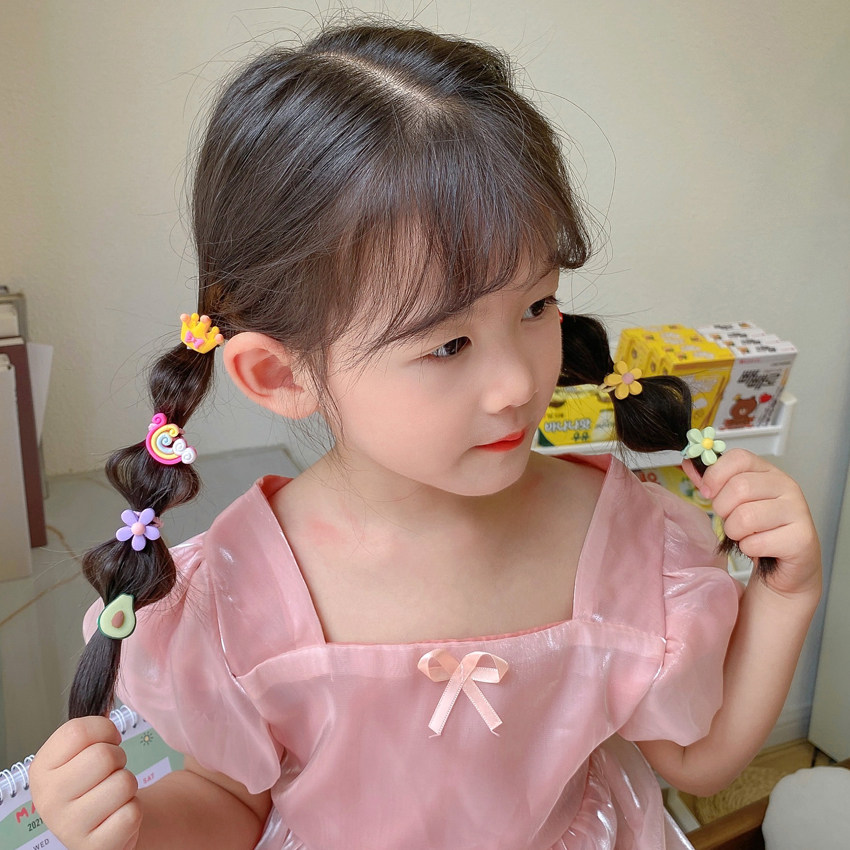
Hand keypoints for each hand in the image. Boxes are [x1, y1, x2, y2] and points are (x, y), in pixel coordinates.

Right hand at [29, 716, 140, 849]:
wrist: (105, 825)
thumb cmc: (96, 780)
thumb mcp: (83, 752)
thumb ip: (92, 726)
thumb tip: (106, 682)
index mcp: (41, 768)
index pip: (79, 731)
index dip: (105, 731)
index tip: (107, 741)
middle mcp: (47, 799)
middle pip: (103, 756)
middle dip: (118, 759)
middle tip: (110, 772)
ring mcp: (68, 827)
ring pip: (123, 783)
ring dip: (127, 785)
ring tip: (113, 795)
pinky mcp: (95, 847)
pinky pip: (131, 812)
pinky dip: (133, 810)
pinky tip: (117, 816)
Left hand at [683, 449, 820, 596]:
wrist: (785, 564)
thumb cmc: (758, 529)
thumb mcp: (733, 502)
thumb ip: (712, 483)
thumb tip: (689, 463)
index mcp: (768, 472)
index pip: (738, 458)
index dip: (715, 475)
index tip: (707, 492)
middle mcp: (786, 486)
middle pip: (739, 487)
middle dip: (723, 509)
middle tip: (730, 519)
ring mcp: (797, 511)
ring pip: (746, 517)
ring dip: (735, 531)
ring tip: (745, 534)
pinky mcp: (801, 538)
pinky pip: (756, 543)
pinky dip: (749, 549)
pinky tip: (759, 548)